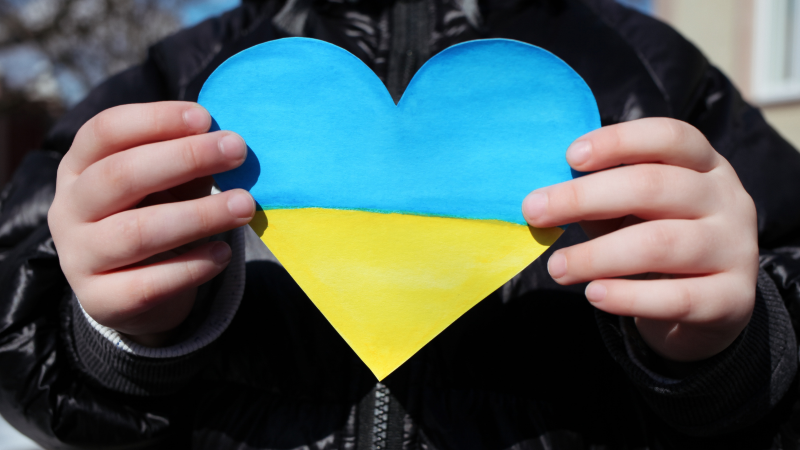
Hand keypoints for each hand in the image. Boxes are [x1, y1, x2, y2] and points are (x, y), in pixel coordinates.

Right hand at [48, 102, 254, 346]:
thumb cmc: (154, 216)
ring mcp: (79, 257)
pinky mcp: (101, 301)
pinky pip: (148, 284)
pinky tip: (223, 253)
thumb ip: (187, 162)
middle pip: (119, 176)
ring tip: (245, 205)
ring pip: (136, 232)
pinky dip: (191, 267)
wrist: (133, 292)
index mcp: (79, 167)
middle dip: (184, 158)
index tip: (205, 117)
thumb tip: (228, 140)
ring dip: (198, 215)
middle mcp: (69, 209)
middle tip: (237, 150)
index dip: (154, 120)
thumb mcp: (166, 184)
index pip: (105, 131)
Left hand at [522, 118, 758, 361]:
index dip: (618, 141)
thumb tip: (543, 197)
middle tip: (534, 212)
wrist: (711, 305)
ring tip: (556, 268)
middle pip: (654, 187)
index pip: (670, 137)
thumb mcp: (634, 211)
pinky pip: (676, 297)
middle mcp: (726, 199)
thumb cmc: (657, 241)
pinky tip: (593, 294)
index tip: (570, 156)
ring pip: (660, 244)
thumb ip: (601, 199)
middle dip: (584, 197)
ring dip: (597, 255)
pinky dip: (627, 296)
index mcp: (703, 165)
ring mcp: (734, 248)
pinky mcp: (731, 298)